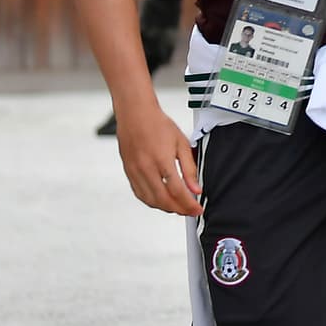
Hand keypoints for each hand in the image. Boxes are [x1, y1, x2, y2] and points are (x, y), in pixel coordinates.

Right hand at [114, 100, 202, 216]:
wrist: (136, 115)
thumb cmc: (159, 125)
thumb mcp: (181, 143)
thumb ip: (189, 168)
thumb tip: (196, 188)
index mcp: (162, 160)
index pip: (177, 191)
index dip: (188, 204)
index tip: (197, 209)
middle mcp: (146, 169)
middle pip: (163, 200)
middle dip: (178, 209)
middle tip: (190, 211)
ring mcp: (135, 172)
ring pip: (150, 200)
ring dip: (165, 208)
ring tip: (178, 207)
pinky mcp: (128, 172)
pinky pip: (139, 194)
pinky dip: (151, 202)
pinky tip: (161, 201)